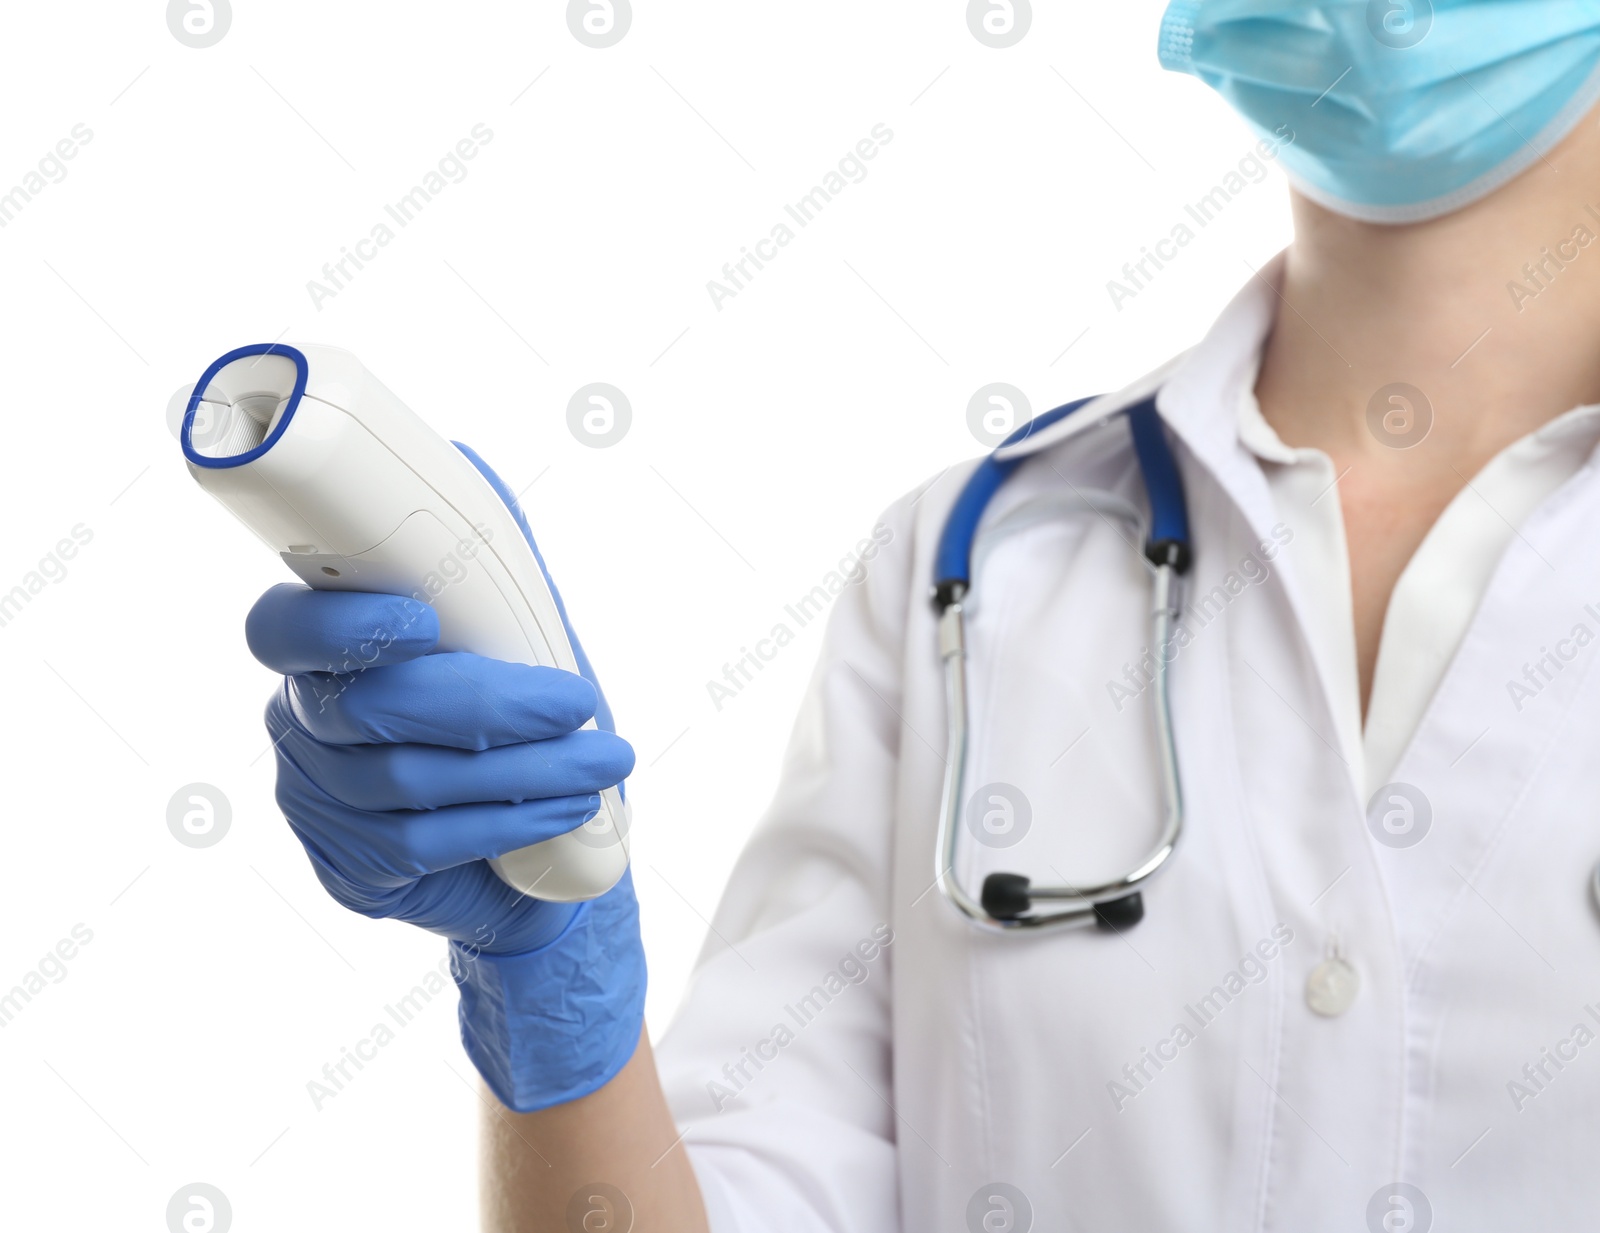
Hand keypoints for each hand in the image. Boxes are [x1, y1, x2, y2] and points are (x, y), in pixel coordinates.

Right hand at [243, 445, 647, 1110]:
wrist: (518, 847)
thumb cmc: (504, 719)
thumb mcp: (504, 635)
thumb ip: (488, 563)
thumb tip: (464, 462)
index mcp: (319, 653)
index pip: (282, 631)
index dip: (338, 625)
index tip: (420, 619)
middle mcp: (301, 725)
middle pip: (366, 711)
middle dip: (483, 703)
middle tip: (573, 701)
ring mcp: (320, 804)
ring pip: (409, 782)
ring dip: (523, 768)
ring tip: (604, 758)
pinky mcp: (354, 869)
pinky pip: (427, 845)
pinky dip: (511, 820)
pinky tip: (571, 804)